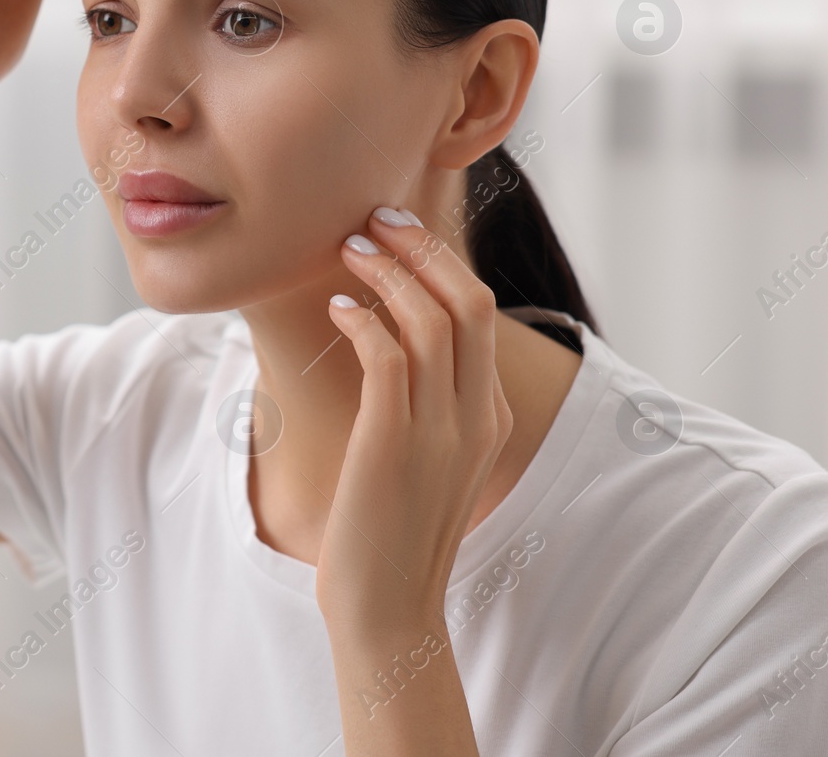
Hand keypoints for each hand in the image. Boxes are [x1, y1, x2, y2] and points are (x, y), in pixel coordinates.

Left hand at [317, 205, 513, 637]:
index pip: (480, 313)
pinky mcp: (394, 444)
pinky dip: (363, 320)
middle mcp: (477, 417)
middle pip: (468, 301)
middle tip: (375, 219)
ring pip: (430, 319)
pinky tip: (336, 310)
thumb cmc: (390, 531)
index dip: (439, 262)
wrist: (385, 608)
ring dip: (387, 273)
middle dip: (421, 248)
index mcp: (491, 416)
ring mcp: (441, 431)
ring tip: (347, 250)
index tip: (397, 234)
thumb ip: (423, 404)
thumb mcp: (424, 460)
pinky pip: (387, 356)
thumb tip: (385, 342)